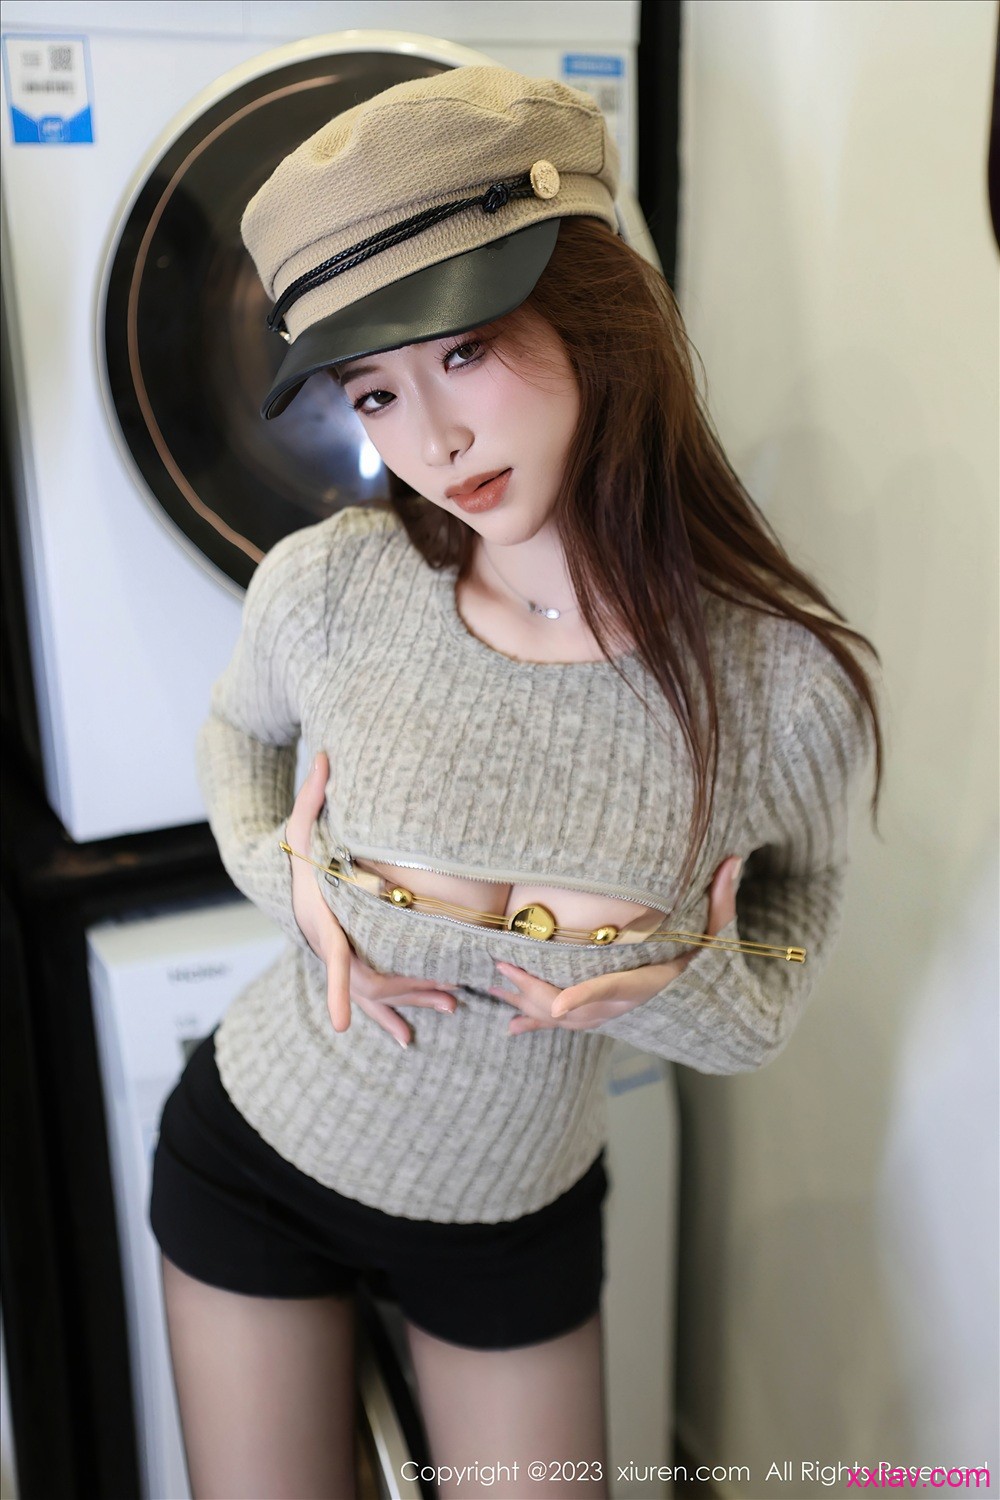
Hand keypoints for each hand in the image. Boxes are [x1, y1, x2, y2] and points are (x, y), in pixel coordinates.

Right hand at [286, 751, 457, 1045]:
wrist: (282, 876)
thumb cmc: (295, 849)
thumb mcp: (299, 819)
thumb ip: (312, 792)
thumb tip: (327, 754)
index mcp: (319, 921)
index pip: (329, 959)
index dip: (335, 989)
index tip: (341, 1025)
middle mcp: (328, 947)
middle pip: (366, 984)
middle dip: (406, 994)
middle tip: (449, 997)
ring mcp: (337, 961)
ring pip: (373, 996)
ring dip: (410, 1004)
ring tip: (451, 1008)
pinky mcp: (347, 966)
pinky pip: (369, 1000)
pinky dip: (388, 1020)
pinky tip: (411, 1038)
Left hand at [489, 854, 742, 1036]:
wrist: (703, 1007)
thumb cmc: (703, 961)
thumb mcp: (718, 933)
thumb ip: (722, 900)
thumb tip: (733, 859)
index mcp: (646, 984)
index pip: (613, 990)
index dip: (584, 999)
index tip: (556, 1006)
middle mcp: (624, 1006)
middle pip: (573, 1007)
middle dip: (534, 990)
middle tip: (502, 966)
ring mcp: (609, 1016)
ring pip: (562, 1018)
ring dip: (527, 1002)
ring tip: (495, 983)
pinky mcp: (601, 1019)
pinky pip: (565, 1026)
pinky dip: (537, 1026)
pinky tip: (510, 1027)